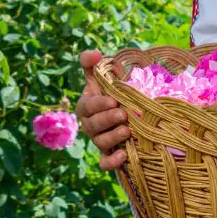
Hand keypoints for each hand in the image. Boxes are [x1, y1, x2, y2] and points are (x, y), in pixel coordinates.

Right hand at [74, 50, 129, 170]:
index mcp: (87, 107)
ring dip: (112, 137)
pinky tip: (124, 155)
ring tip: (127, 131)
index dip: (98, 104)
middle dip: (107, 119)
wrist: (129, 114)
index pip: (87, 106)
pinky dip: (112, 162)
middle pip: (92, 126)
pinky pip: (105, 163)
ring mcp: (100, 141)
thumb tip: (94, 54)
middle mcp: (91, 125)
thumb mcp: (103, 77)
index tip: (114, 99)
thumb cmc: (113, 94)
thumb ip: (93, 64)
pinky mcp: (110, 155)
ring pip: (100, 143)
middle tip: (123, 114)